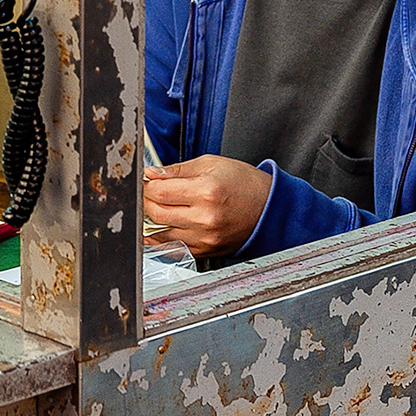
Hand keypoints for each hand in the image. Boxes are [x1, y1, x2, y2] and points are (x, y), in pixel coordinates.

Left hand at [143, 155, 272, 256]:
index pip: (159, 191)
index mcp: (206, 192)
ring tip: (157, 206)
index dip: (147, 184)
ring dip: (153, 220)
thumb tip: (151, 173)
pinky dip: (163, 238)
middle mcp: (205, 218)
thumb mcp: (211, 164)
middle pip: (156, 213)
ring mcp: (205, 238)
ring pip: (161, 233)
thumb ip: (177, 170)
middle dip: (146, 200)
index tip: (147, 180)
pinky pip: (174, 247)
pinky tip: (163, 226)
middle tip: (148, 192)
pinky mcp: (206, 251)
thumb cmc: (243, 184)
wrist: (269, 208)